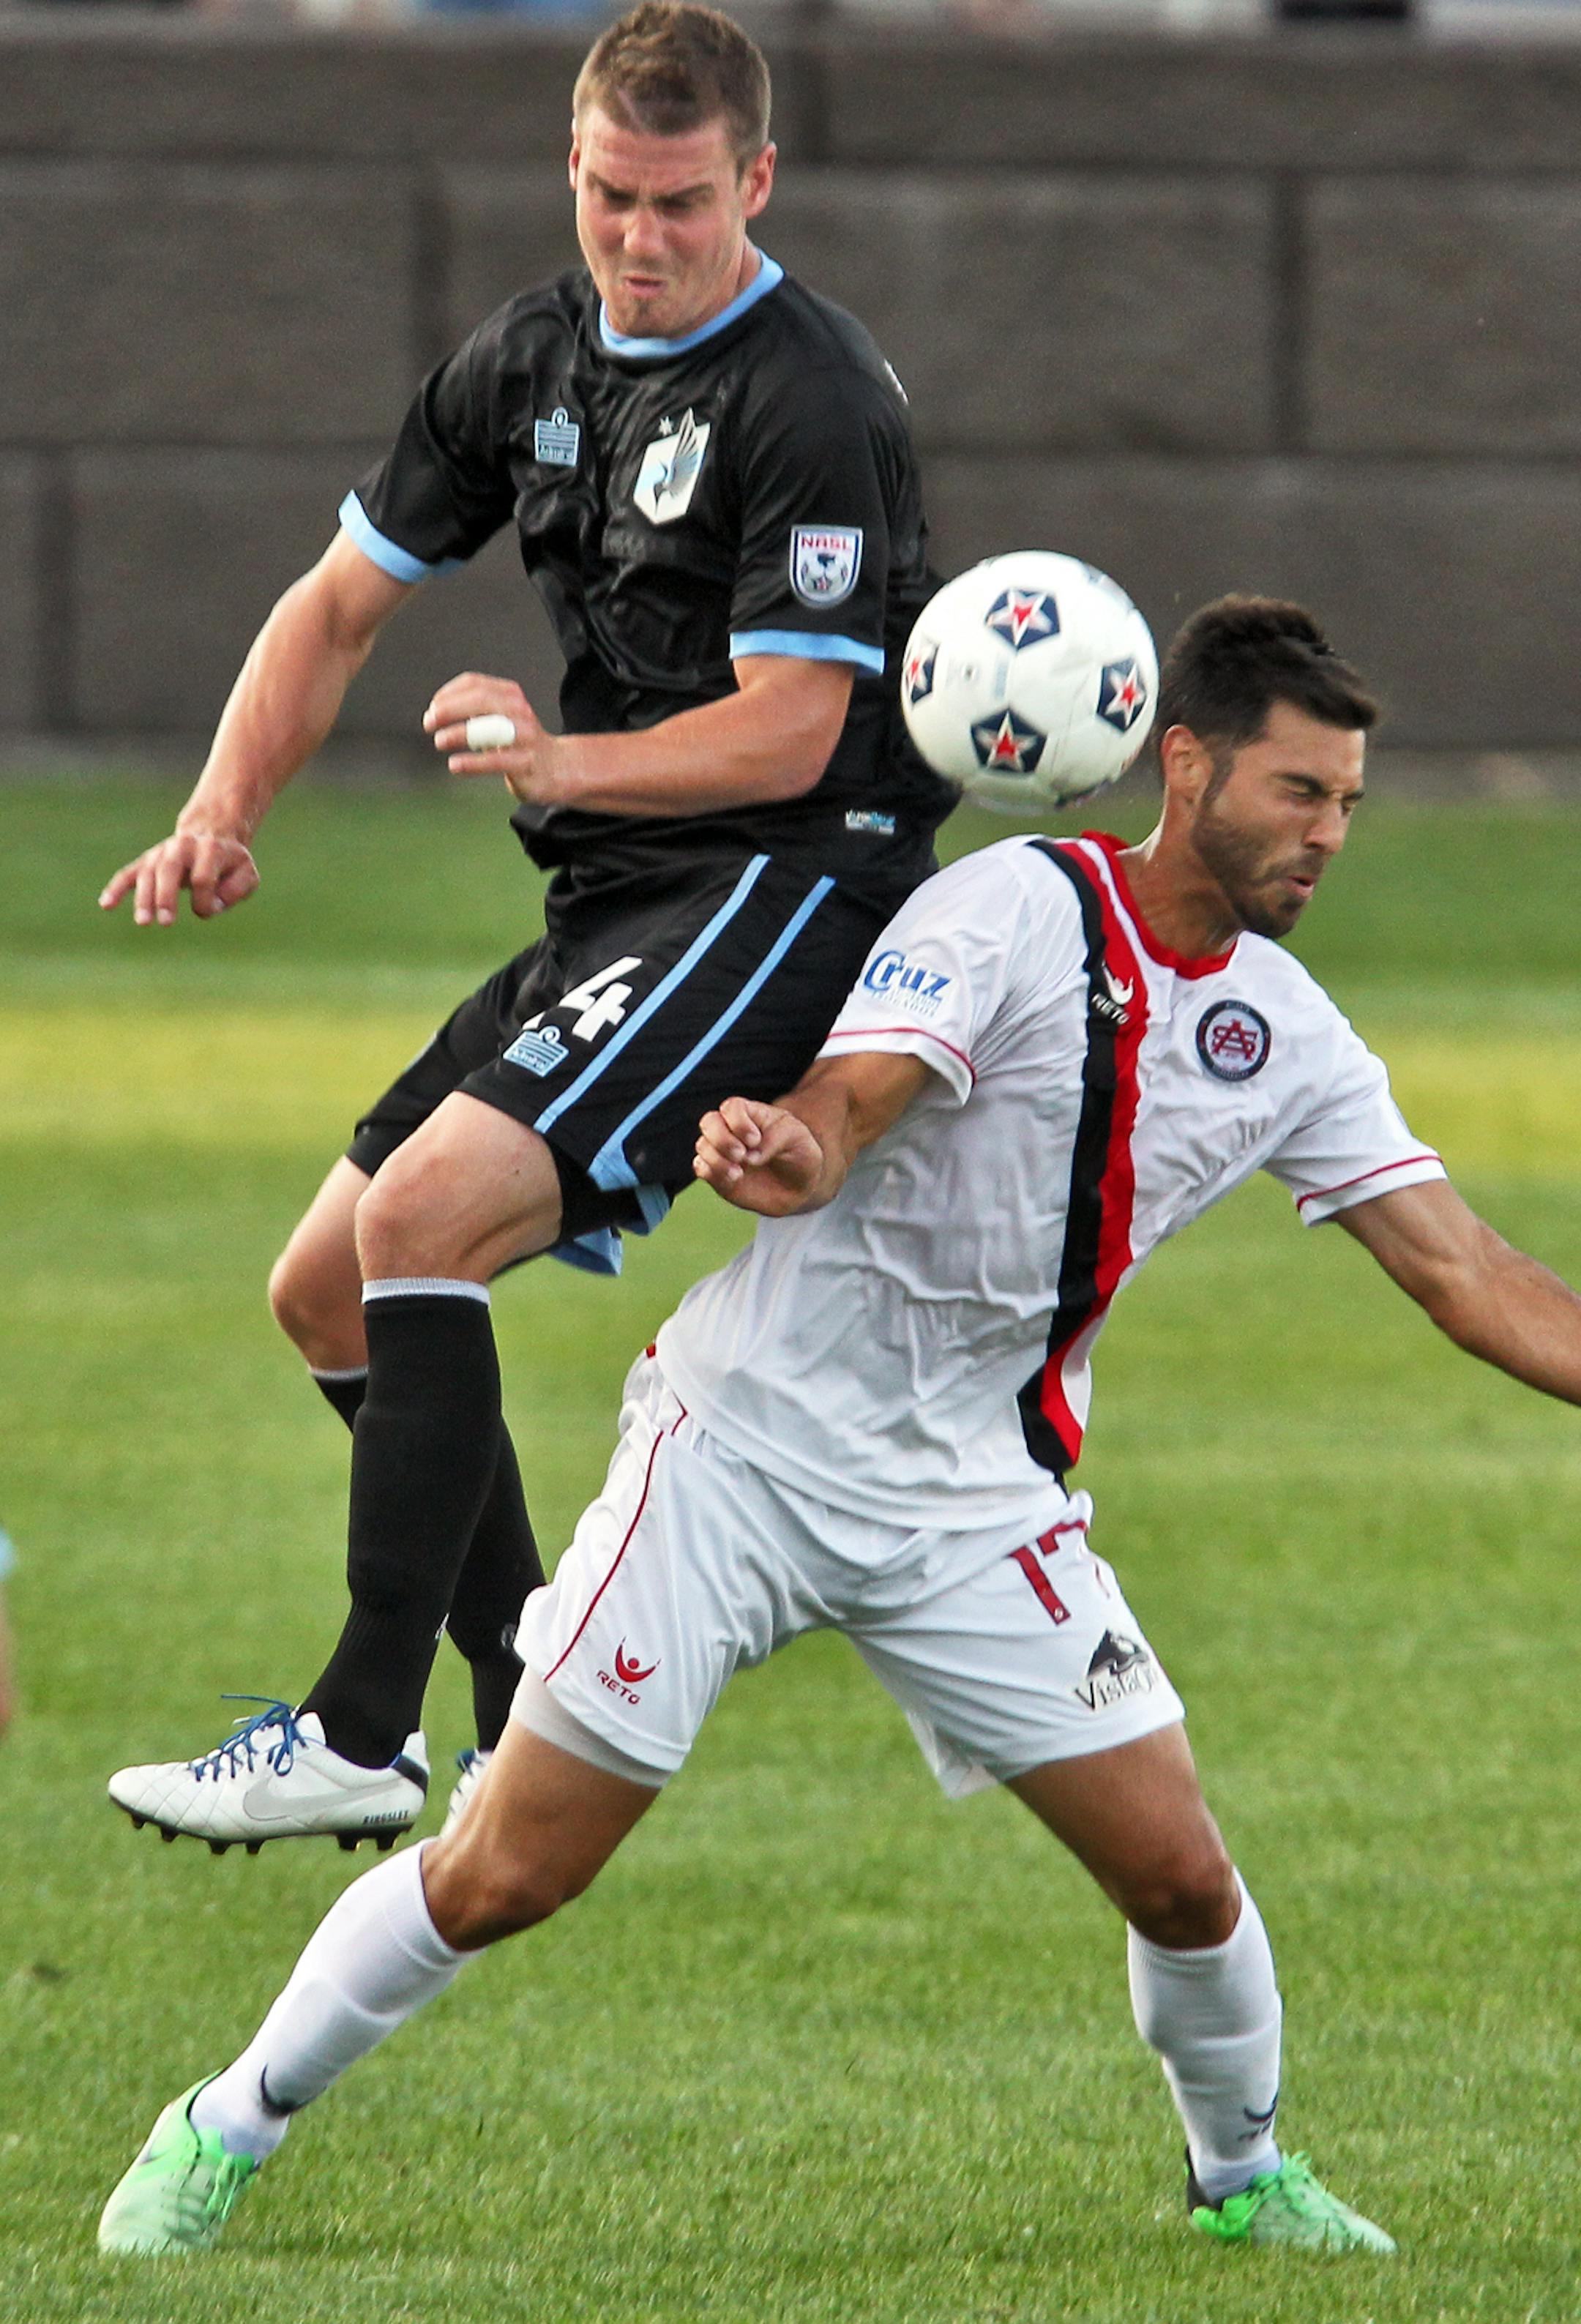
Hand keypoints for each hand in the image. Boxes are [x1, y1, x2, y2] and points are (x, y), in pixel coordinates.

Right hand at [98, 827, 259, 925]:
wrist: (210, 836)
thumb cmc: (230, 864)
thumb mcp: (247, 874)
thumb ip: (237, 890)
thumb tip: (211, 904)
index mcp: (209, 848)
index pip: (203, 877)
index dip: (207, 899)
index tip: (212, 909)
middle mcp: (182, 847)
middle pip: (169, 868)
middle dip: (166, 895)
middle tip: (166, 922)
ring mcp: (161, 853)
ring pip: (147, 873)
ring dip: (143, 898)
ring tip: (143, 922)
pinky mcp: (146, 862)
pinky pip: (128, 874)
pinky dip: (116, 888)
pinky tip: (106, 905)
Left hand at [425, 673, 567, 807]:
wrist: (556, 767)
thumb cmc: (519, 742)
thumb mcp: (499, 717)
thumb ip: (473, 710)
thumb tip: (434, 713)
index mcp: (509, 694)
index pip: (474, 684)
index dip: (448, 694)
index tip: (432, 709)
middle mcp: (519, 711)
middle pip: (482, 700)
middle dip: (450, 709)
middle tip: (429, 722)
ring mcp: (525, 736)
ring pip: (490, 728)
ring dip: (460, 733)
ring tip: (439, 741)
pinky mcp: (526, 763)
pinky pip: (496, 761)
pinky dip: (472, 762)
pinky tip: (455, 764)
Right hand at [694, 1097, 825, 1215]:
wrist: (799, 1185)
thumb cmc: (799, 1153)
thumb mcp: (798, 1138)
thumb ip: (775, 1139)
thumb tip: (750, 1156)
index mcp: (751, 1115)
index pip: (731, 1107)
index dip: (738, 1122)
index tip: (756, 1139)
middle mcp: (732, 1131)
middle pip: (708, 1121)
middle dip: (721, 1138)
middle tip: (741, 1155)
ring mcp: (723, 1152)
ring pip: (703, 1146)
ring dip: (717, 1159)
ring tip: (740, 1173)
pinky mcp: (718, 1174)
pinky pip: (700, 1168)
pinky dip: (712, 1173)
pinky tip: (733, 1179)